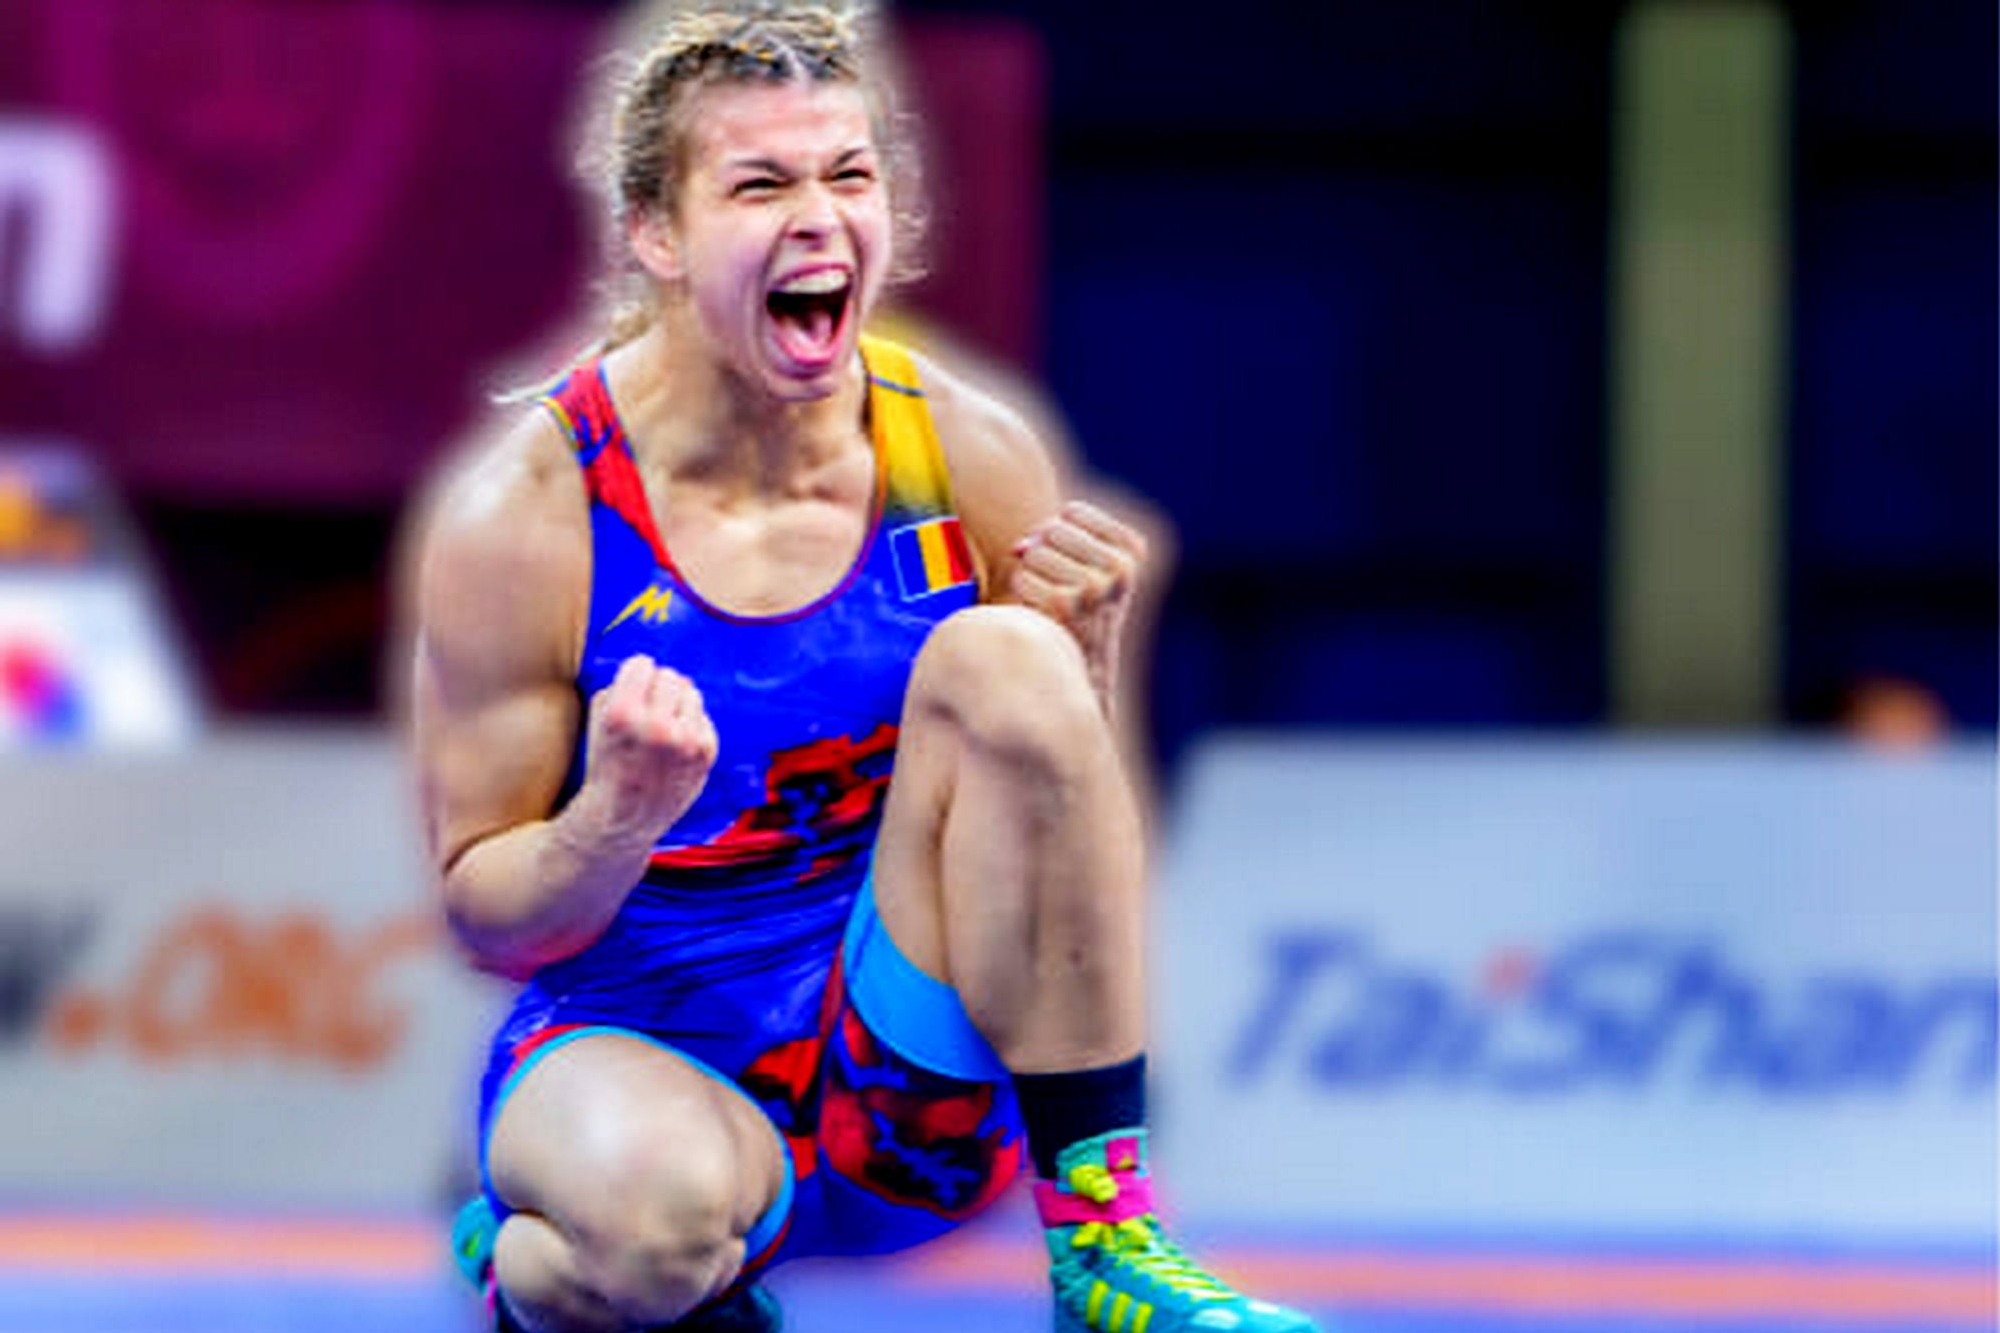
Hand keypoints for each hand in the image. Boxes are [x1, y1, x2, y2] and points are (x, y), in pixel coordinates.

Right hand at [577, 655, 717, 842]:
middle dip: (657, 688)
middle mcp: (657, 726)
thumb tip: (654, 668)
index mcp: (622, 715)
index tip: (631, 688)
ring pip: (690, 692)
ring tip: (661, 725)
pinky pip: (702, 716)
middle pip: (669, 675)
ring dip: (675, 703)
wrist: (624, 818)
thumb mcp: (598, 722)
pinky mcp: (707, 752)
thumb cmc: (607, 765)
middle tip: (647, 708)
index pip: (642, 664)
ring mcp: (686, 741)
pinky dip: (689, 724)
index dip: (634, 675)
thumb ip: (620, 687)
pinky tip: (674, 743)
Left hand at [1008, 499, 1147, 707]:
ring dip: (1030, 574)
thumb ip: (1060, 539)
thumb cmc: (1084, 608)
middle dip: (1040, 550)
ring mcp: (1094, 586)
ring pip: (1033, 553)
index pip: (1073, 512)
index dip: (1056, 531)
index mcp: (1130, 552)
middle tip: (1052, 580)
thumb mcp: (1093, 567)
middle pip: (1050, 530)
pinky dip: (1022, 592)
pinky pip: (1022, 577)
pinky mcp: (1064, 605)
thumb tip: (1020, 546)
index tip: (1066, 557)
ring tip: (1049, 597)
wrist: (1088, 668)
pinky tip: (1039, 610)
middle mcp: (1119, 567)